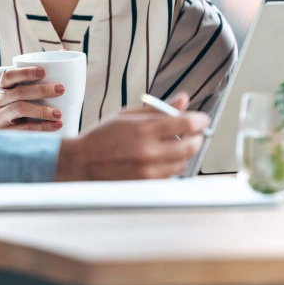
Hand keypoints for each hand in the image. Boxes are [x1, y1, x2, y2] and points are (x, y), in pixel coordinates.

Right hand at [0, 66, 64, 131]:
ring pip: (19, 109)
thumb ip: (41, 75)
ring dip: (42, 110)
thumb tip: (62, 51)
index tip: (44, 71)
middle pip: (18, 92)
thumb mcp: (27, 91)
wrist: (6, 135)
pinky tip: (56, 125)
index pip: (9, 75)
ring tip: (60, 113)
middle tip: (61, 89)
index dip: (25, 72)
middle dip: (41, 90)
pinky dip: (42, 127)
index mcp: (2, 87)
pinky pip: (23, 129)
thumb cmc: (23, 106)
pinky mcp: (4, 134)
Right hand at [54, 92, 208, 180]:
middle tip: (192, 134)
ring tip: (168, 146)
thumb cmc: (100, 137)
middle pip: (190, 146)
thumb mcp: (126, 115)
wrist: (81, 162)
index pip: (187, 124)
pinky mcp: (146, 185)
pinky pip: (169, 176)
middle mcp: (149, 151)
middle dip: (196, 138)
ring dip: (182, 153)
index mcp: (144, 129)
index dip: (200, 120)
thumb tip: (183, 100)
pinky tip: (158, 159)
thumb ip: (157, 109)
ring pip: (182, 163)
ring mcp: (149, 171)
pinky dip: (169, 167)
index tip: (202, 120)